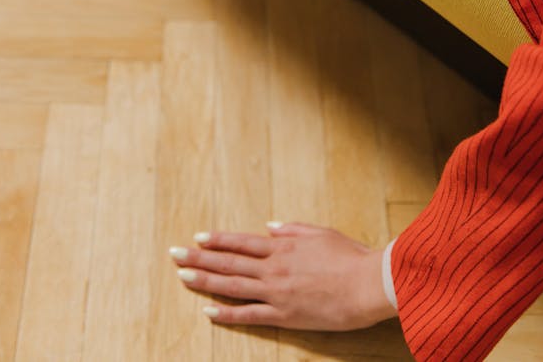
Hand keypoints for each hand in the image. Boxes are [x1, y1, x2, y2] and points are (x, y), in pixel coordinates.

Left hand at [170, 221, 396, 330]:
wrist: (368, 283)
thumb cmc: (350, 257)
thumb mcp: (321, 233)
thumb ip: (293, 229)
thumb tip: (270, 227)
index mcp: (283, 247)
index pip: (242, 242)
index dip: (218, 240)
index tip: (197, 237)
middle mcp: (274, 267)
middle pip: (229, 262)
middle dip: (199, 258)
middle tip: (174, 254)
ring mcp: (277, 292)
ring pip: (232, 286)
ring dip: (205, 281)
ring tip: (181, 277)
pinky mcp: (284, 315)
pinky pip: (249, 315)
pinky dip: (227, 314)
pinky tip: (208, 312)